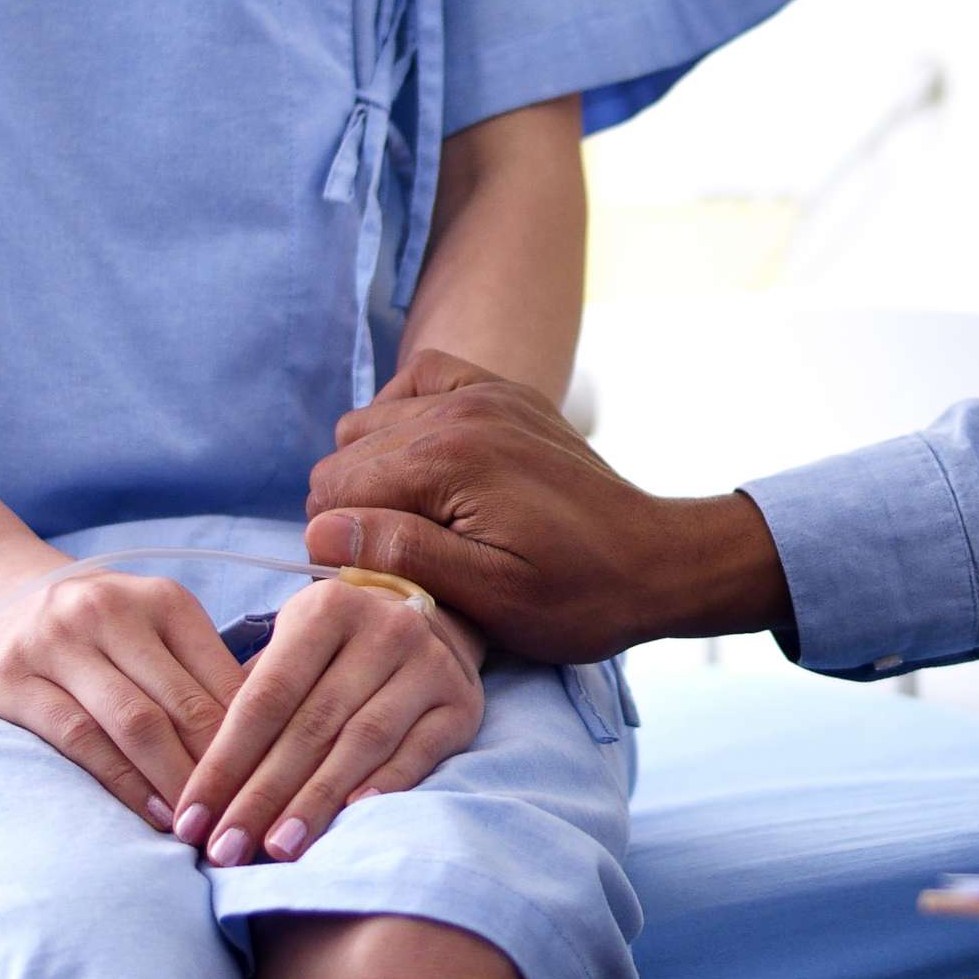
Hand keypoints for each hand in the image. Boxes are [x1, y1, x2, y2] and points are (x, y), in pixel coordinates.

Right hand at [0, 539, 249, 829]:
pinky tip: (152, 813)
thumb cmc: (85, 616)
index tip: (281, 790)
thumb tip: (268, 736)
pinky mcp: (15, 679)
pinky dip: (123, 781)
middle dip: (225, 772)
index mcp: (164, 601)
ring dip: (177, 783)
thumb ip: (197, 667)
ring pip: (138, 725)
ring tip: (204, 827)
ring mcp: (61, 645)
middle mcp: (115, 614)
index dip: (261, 742)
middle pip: (187, 706)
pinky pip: (80, 738)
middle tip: (250, 823)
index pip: (228, 681)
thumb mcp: (148, 619)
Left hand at [173, 574, 485, 865]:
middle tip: (225, 850)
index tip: (190, 820)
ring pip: (363, 742)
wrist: (436, 621)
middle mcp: (384, 630)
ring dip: (315, 801)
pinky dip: (385, 785)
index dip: (225, 762)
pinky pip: (420, 751)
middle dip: (261, 795)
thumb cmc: (338, 648)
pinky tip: (351, 817)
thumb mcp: (293, 646)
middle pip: (311, 725)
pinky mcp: (461, 703)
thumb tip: (199, 788)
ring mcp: (429, 665)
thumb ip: (251, 700)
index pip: (266, 697)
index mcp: (327, 610)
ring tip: (277, 849)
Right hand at [301, 349, 791, 663]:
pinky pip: (415, 381)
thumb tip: (319, 531)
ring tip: (425, 518)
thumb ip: (400, 555)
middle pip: (344, 457)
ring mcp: (482, 392)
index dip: (344, 547)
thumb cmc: (579, 596)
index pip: (332, 494)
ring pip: (368, 423)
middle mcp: (458, 408)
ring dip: (379, 470)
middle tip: (411, 557)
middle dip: (358, 511)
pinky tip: (430, 465)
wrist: (660, 560)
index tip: (390, 578)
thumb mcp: (489, 597)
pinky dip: (406, 419)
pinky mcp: (501, 392)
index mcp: (447, 458)